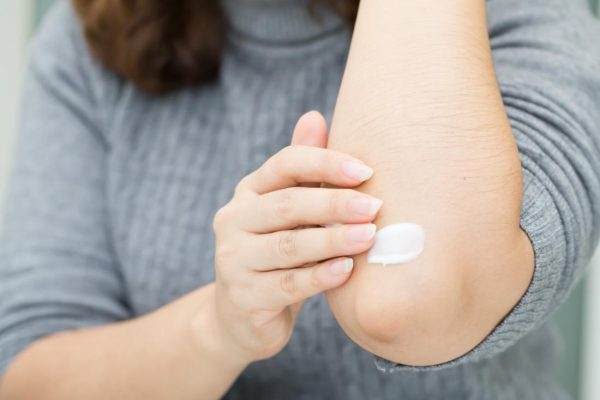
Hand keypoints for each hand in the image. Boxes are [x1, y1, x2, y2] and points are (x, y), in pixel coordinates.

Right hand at [206, 111, 382, 364]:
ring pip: (287, 246)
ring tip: (369, 236)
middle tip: (374, 206)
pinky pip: (287, 285)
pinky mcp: (244, 297)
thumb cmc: (278, 254)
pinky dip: (320, 276)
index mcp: (248, 192)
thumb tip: (315, 116)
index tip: (365, 171)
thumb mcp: (288, 212)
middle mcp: (233, 221)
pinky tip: (346, 270)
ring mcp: (233, 260)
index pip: (284, 164)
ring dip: (332, 239)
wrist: (243, 315)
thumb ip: (303, 171)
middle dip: (334, 203)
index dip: (325, 163)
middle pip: (286, 204)